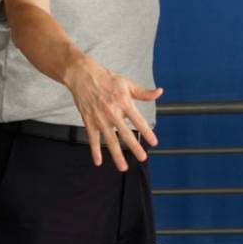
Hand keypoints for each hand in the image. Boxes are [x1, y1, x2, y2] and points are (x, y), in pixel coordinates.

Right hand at [63, 55, 162, 170]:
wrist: (82, 76)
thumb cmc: (106, 79)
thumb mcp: (127, 83)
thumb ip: (143, 92)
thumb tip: (159, 92)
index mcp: (124, 102)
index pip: (138, 120)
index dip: (147, 132)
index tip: (154, 142)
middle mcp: (112, 112)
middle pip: (125, 133)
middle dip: (134, 147)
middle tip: (142, 157)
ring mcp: (100, 118)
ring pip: (110, 140)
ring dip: (116, 155)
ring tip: (123, 167)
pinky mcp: (89, 121)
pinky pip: (93, 139)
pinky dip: (95, 151)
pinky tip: (98, 162)